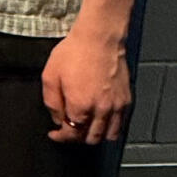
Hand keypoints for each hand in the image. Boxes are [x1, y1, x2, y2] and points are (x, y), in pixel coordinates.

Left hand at [42, 24, 130, 145]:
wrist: (99, 39)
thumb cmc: (75, 52)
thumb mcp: (50, 77)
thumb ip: (51, 103)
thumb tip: (57, 119)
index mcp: (80, 105)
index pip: (71, 134)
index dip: (60, 137)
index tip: (55, 134)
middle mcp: (101, 109)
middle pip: (91, 138)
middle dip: (77, 138)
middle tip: (68, 130)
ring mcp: (117, 106)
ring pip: (109, 135)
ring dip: (95, 135)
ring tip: (85, 127)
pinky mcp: (126, 99)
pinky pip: (121, 124)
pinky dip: (111, 128)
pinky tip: (101, 120)